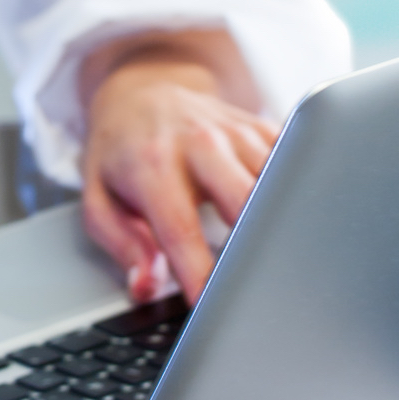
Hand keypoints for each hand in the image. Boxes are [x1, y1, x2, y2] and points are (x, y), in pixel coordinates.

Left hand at [81, 55, 277, 305]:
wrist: (141, 94)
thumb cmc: (121, 156)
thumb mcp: (99, 200)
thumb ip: (121, 246)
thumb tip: (145, 285)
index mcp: (153, 165)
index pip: (181, 229)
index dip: (198, 273)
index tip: (211, 305)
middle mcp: (198, 144)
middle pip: (244, 200)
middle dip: (255, 248)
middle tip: (259, 289)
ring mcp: (236, 132)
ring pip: (279, 183)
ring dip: (284, 225)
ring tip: (283, 264)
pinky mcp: (263, 128)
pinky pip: (295, 164)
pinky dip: (298, 196)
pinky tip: (296, 223)